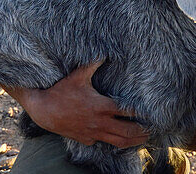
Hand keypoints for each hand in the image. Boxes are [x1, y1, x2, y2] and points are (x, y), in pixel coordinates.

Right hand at [17, 60, 148, 146]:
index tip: (152, 112)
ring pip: (118, 142)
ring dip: (132, 141)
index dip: (141, 113)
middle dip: (142, 131)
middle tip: (152, 129)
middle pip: (128, 131)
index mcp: (102, 106)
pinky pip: (102, 143)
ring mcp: (93, 133)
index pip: (128, 111)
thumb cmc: (61, 91)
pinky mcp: (85, 139)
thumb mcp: (78, 75)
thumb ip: (93, 64)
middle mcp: (100, 122)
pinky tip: (118, 140)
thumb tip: (104, 52)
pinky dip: (112, 142)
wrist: (43, 110)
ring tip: (143, 138)